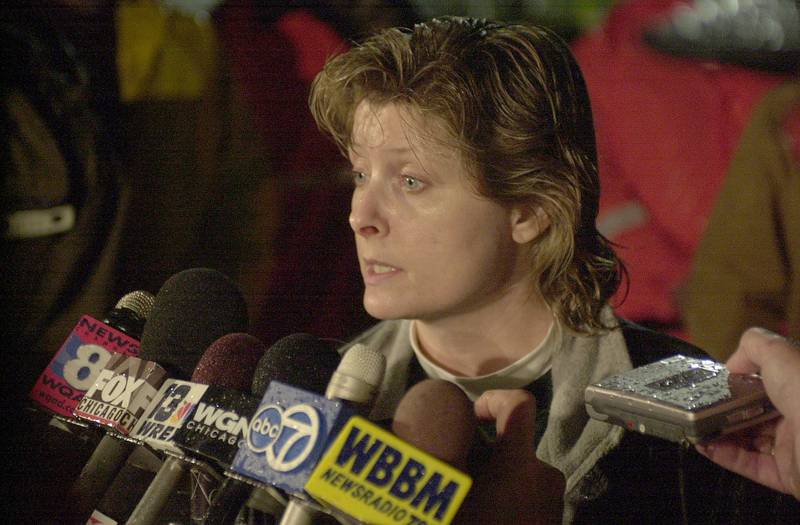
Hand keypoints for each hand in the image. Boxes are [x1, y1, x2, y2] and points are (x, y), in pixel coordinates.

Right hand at [459, 389, 563, 523]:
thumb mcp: (450, 495)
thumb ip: (452, 458)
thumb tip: (450, 434)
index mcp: (520, 464)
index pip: (519, 404)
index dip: (494, 400)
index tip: (473, 419)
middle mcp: (546, 475)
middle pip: (513, 443)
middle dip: (487, 454)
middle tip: (460, 479)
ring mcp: (555, 499)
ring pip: (519, 469)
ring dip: (496, 478)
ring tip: (474, 503)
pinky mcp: (556, 517)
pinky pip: (529, 492)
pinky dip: (509, 496)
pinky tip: (491, 515)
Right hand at [696, 327, 799, 498]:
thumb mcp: (782, 356)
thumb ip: (756, 346)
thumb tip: (733, 363)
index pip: (769, 380)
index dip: (741, 378)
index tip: (716, 380)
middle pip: (756, 410)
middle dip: (724, 407)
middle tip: (697, 405)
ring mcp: (795, 447)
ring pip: (751, 439)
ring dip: (720, 432)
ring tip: (693, 426)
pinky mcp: (787, 476)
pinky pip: (752, 465)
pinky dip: (726, 456)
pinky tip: (703, 445)